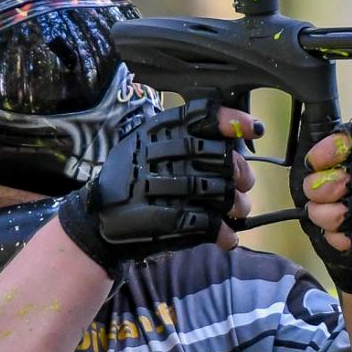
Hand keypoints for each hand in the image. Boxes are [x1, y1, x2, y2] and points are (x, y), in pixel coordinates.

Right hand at [57, 99, 257, 273]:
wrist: (97, 223)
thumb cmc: (130, 182)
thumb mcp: (145, 147)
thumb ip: (184, 137)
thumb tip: (237, 133)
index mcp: (156, 133)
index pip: (200, 114)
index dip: (232, 119)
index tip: (254, 128)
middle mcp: (160, 155)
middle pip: (220, 156)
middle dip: (241, 171)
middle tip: (244, 184)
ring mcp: (162, 188)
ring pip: (220, 191)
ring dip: (237, 204)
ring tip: (236, 211)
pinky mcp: (166, 221)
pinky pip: (209, 224)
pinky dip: (223, 232)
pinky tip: (226, 237)